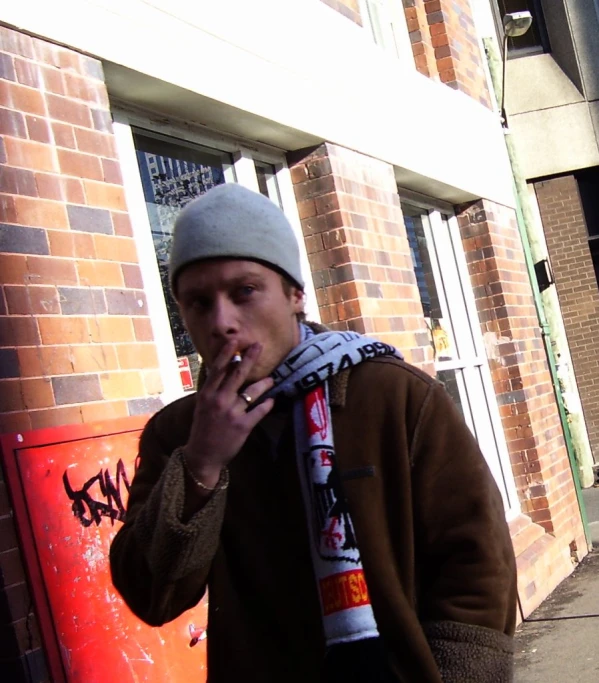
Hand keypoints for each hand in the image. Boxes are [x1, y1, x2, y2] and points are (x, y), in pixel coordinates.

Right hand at [183, 341, 273, 488]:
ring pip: (251, 392)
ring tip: (271, 379)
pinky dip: (267, 405)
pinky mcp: (243, 426)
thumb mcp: (203, 405)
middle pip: (237, 375)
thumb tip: (225, 368)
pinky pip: (259, 411)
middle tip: (259, 346)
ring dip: (264, 384)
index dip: (227, 353)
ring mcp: (231, 413)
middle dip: (249, 358)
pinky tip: (272, 401)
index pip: (218, 369)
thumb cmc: (203, 428)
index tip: (235, 340)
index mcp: (207, 394)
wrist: (202, 455)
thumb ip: (213, 388)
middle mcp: (219, 400)